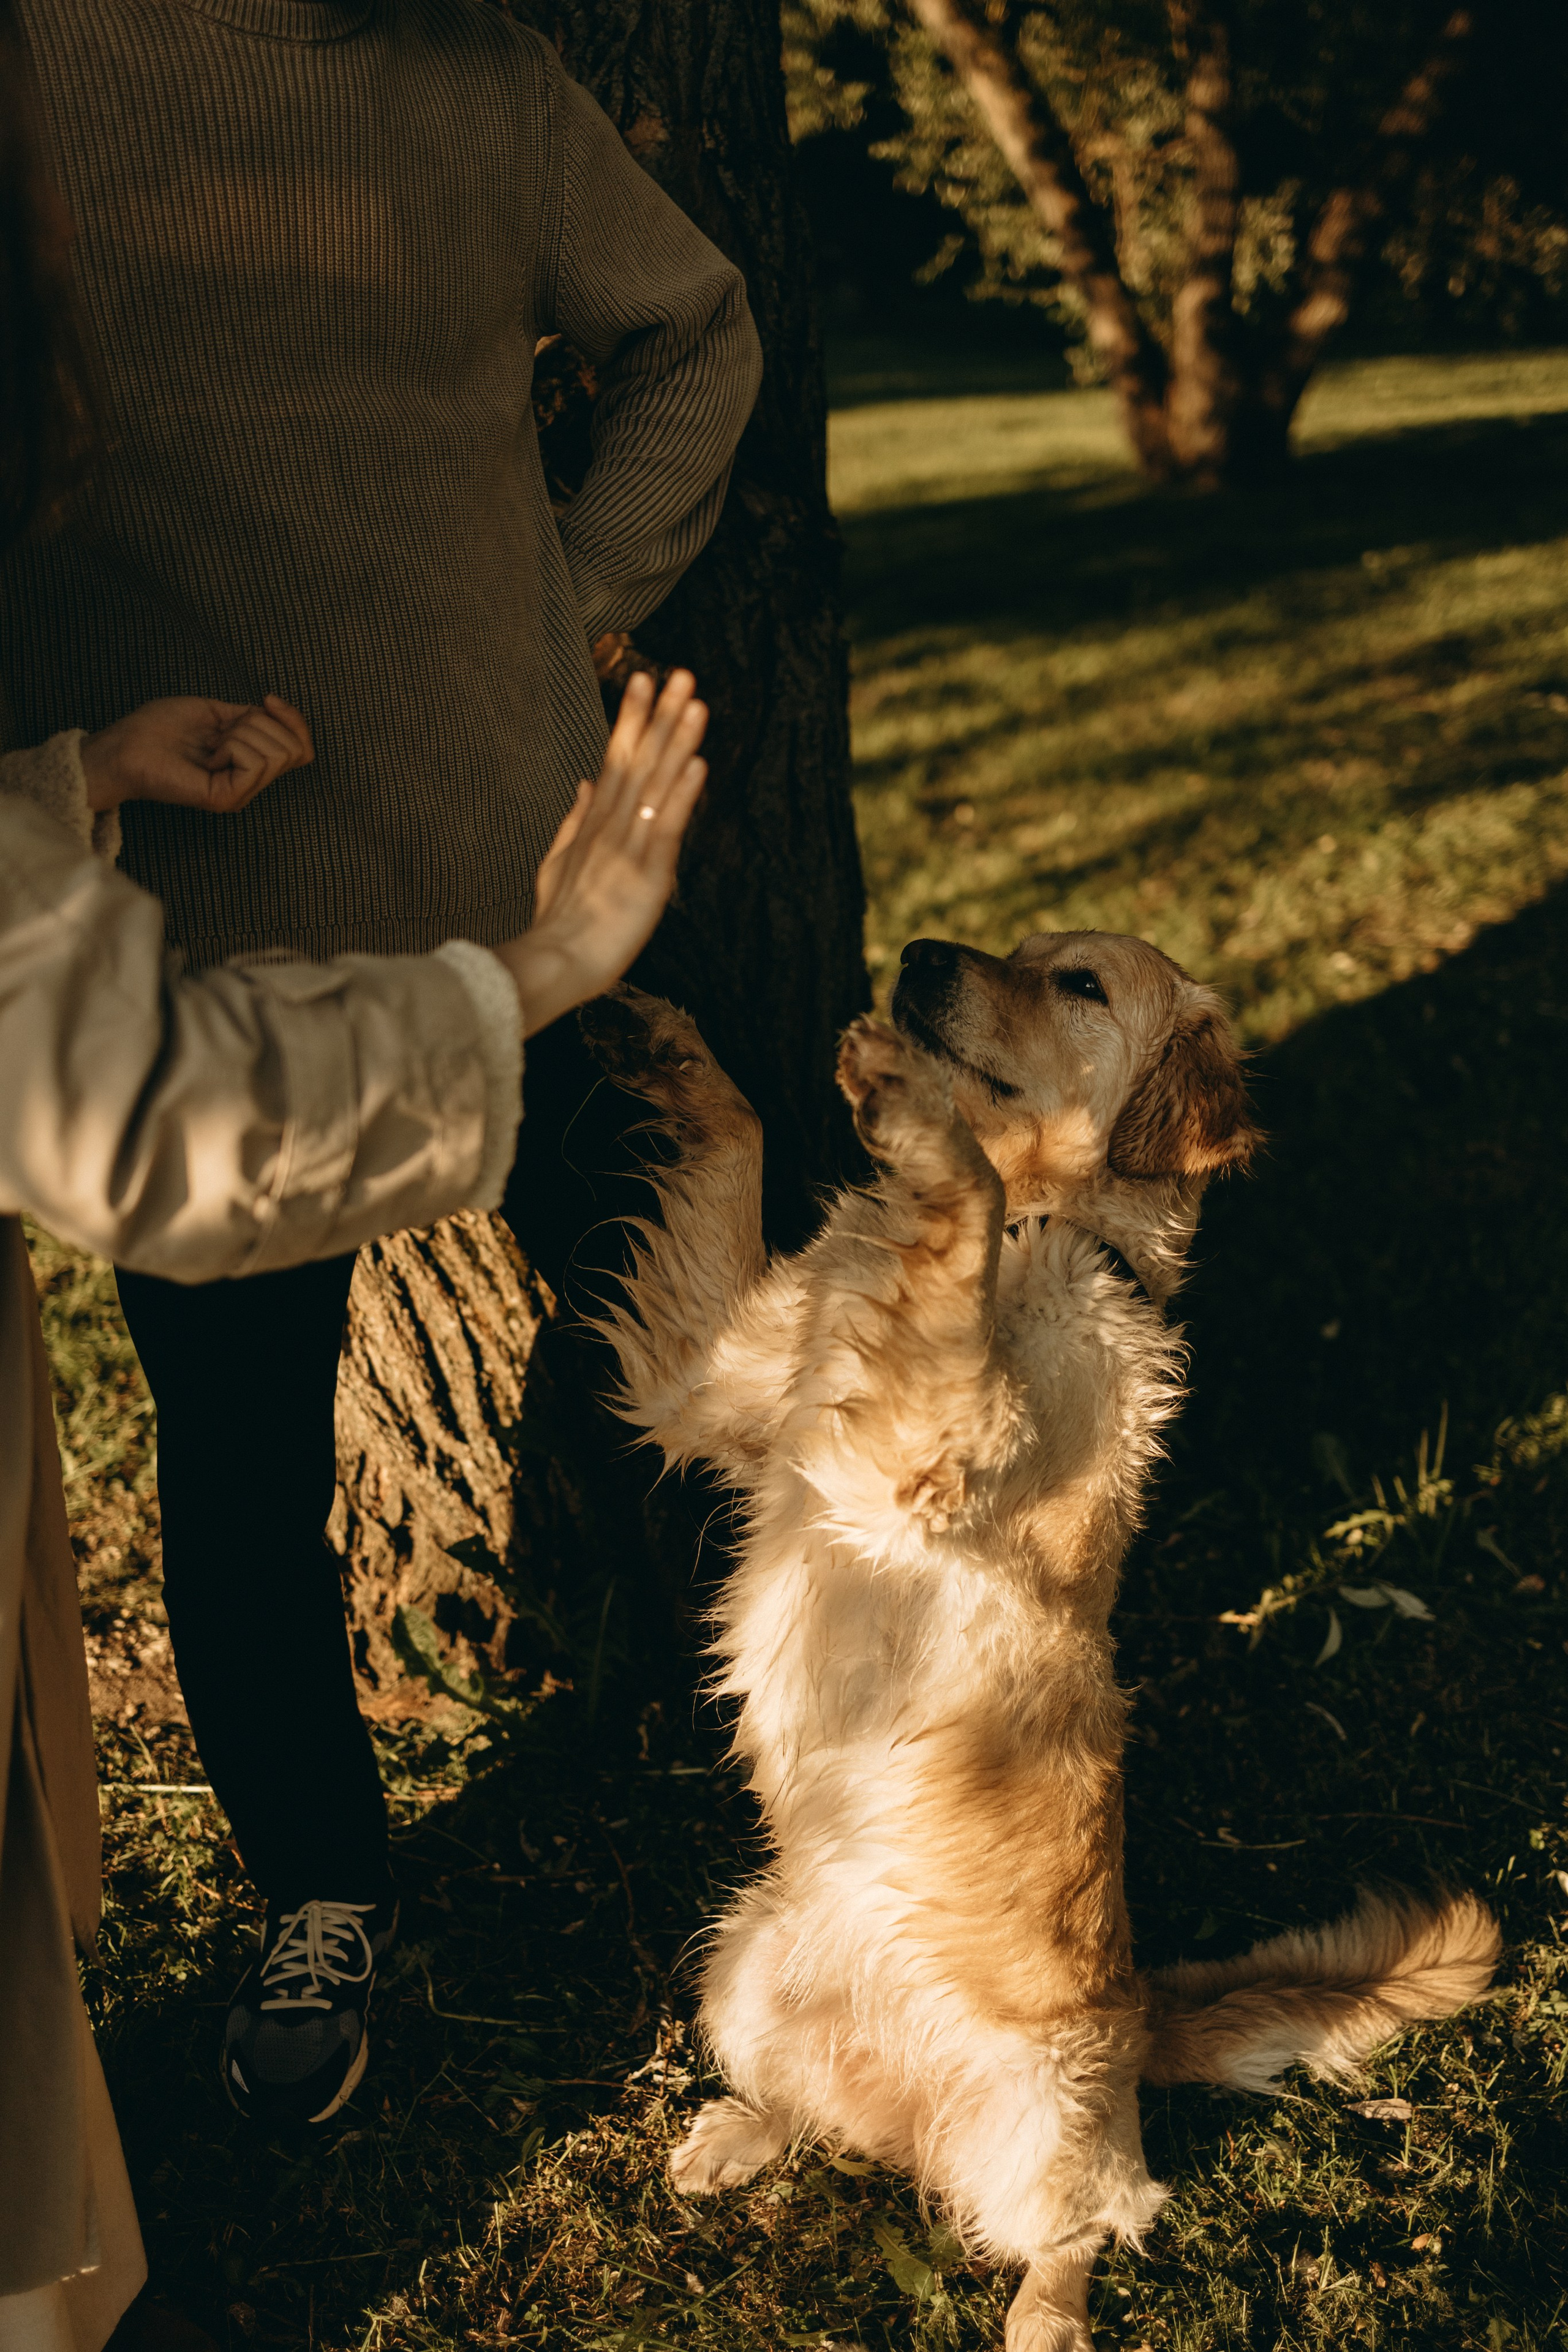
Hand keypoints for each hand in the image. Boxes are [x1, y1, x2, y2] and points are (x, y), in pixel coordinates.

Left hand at [81, 694, 313, 813]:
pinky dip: (232, 746)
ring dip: (241, 734)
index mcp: (251, 763)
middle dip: (258, 724)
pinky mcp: (227, 798)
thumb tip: (278, 712)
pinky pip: (255, 763)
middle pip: (292, 748)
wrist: (128, 746)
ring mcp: (241, 793)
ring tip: (210, 744)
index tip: (267, 698)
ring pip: (276, 753)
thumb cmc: (161, 727)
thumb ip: (252, 717)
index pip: (302, 748)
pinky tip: (208, 755)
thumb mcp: (219, 712)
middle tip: (220, 732)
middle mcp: (251, 782)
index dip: (294, 719)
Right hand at [493, 668, 707, 1038]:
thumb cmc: (560, 920)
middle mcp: (611, 825)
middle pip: (639, 761)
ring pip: (656, 785)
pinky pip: (667, 827)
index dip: (632, 719)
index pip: (617, 760)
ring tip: (697, 704)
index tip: (645, 679)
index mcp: (593, 822)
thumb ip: (574, 819)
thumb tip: (586, 782)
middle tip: (682, 674)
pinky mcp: (646, 874)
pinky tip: (699, 764)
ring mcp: (627, 846)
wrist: (557, 963)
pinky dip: (684, 795)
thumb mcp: (559, 862)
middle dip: (660, 716)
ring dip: (678, 743)